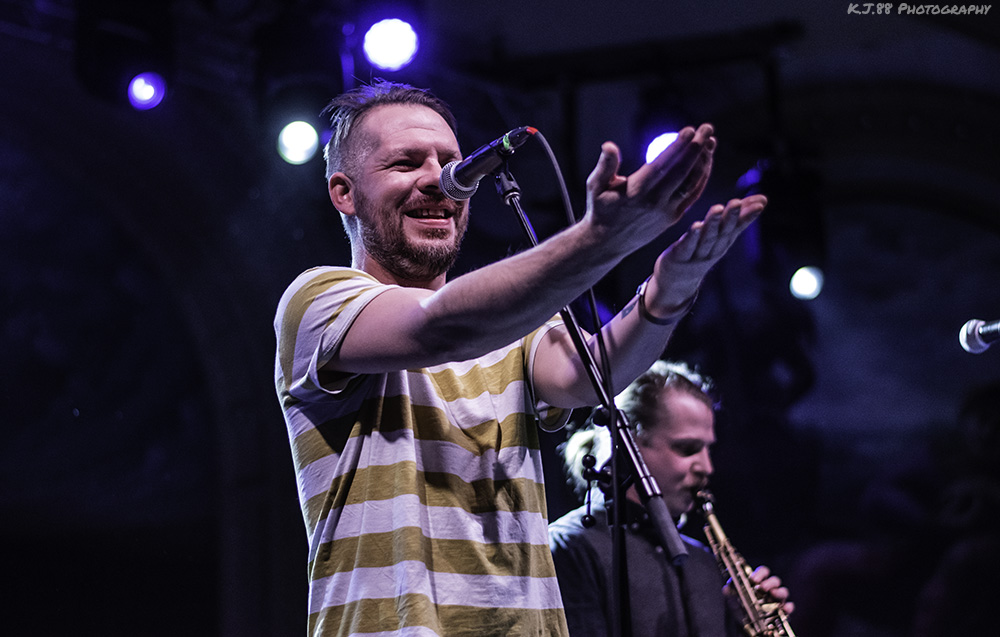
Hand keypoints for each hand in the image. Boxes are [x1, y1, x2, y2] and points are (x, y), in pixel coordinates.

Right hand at [584, 124, 715, 252]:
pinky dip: (701, 178)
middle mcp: (655, 202)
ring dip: (704, 162)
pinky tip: (705, 163)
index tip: (690, 130)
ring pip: (691, 184)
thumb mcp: (595, 187)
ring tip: (710, 142)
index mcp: (636, 191)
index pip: (662, 165)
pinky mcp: (673, 218)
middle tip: (707, 128)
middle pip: (682, 172)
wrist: (607, 243)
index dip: (678, 147)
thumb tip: (609, 146)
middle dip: (697, 148)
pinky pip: (692, 195)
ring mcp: (667, 212)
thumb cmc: (600, 209)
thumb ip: (605, 166)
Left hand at [643, 195, 765, 313]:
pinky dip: (692, 237)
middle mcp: (714, 249)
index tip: (760, 203)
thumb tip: (763, 199)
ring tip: (718, 208)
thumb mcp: (722, 234)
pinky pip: (688, 247)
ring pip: (707, 239)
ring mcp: (697, 255)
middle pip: (724, 233)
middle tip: (737, 202)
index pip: (738, 227)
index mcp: (725, 242)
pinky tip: (696, 225)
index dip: (748, 216)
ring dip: (713, 224)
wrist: (678, 281)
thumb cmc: (703, 250)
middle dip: (731, 217)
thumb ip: (739, 217)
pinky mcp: (680, 257)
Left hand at [725, 565, 794, 614]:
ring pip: (783, 591)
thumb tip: (726, 588)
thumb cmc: (740, 609)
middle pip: (775, 580)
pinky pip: (789, 607)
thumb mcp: (732, 600)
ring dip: (779, 592)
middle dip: (770, 582)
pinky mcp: (782, 612)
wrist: (744, 627)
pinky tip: (785, 608)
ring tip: (773, 594)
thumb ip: (730, 592)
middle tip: (763, 587)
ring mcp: (777, 600)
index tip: (754, 579)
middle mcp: (769, 590)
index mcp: (759, 583)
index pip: (763, 572)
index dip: (760, 573)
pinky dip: (788, 607)